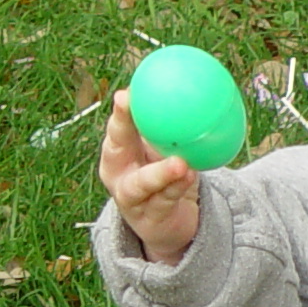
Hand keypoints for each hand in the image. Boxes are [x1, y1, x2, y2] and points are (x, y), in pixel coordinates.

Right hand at [100, 90, 199, 264]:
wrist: (170, 221)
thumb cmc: (165, 175)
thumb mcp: (166, 149)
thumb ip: (172, 126)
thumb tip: (192, 85)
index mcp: (119, 153)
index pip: (117, 128)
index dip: (120, 112)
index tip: (127, 95)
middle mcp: (118, 174)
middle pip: (116, 150)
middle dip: (122, 129)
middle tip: (134, 110)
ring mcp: (131, 200)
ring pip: (141, 183)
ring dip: (160, 172)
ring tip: (179, 163)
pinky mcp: (149, 220)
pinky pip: (166, 200)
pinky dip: (179, 187)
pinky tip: (190, 175)